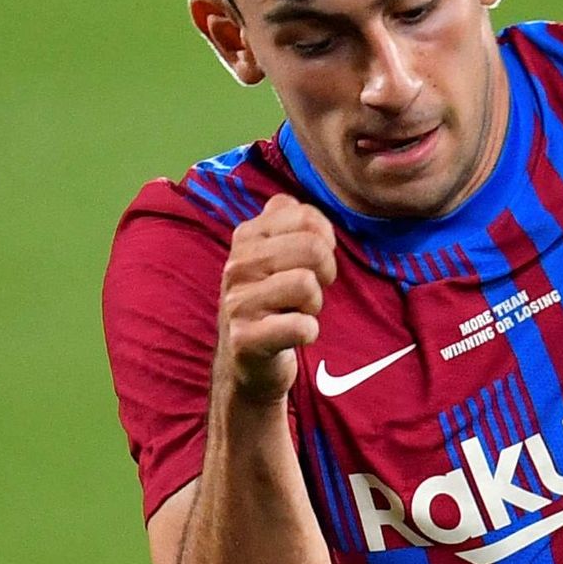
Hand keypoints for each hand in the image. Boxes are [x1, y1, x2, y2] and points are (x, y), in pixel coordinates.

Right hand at [216, 194, 337, 403]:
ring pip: (306, 284)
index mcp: (246, 237)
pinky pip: (300, 326)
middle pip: (311, 247)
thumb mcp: (271, 254)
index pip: (305, 217)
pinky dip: (308, 332)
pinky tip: (295, 335)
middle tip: (310, 291)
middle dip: (325, 273)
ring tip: (298, 312)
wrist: (246, 361)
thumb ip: (283, 221)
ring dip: (314, 304)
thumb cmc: (270, 303)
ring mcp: (237, 303)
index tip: (314, 262)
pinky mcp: (245, 339)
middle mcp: (237, 265)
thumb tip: (292, 201)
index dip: (324, 239)